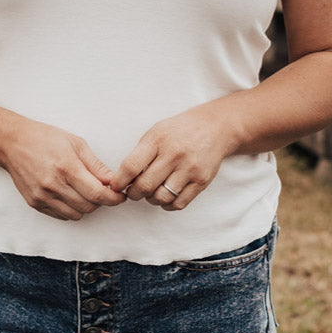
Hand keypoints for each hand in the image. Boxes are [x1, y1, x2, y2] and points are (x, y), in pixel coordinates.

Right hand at [0, 119, 126, 221]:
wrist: (13, 143)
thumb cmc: (45, 139)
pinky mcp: (35, 203)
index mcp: (66, 167)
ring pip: (76, 214)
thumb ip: (96, 165)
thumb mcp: (76, 143)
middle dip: (101, 201)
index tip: (119, 196)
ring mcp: (42, 196)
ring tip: (84, 191)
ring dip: (86, 206)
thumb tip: (113, 181)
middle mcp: (53, 185)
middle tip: (101, 190)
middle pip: (89, 206)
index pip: (97, 193)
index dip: (113, 198)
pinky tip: (70, 195)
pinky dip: (71, 209)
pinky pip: (62, 216)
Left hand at [110, 106, 234, 210]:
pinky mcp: (202, 181)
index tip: (116, 187)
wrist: (215, 127)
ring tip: (152, 192)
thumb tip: (123, 180)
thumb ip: (140, 154)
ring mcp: (190, 169)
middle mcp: (174, 154)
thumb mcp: (156, 132)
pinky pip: (179, 203)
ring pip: (161, 198)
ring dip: (151, 200)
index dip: (120, 181)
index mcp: (158, 140)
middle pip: (145, 186)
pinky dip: (167, 205)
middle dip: (134, 194)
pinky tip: (166, 197)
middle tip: (134, 192)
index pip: (131, 166)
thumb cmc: (179, 131)